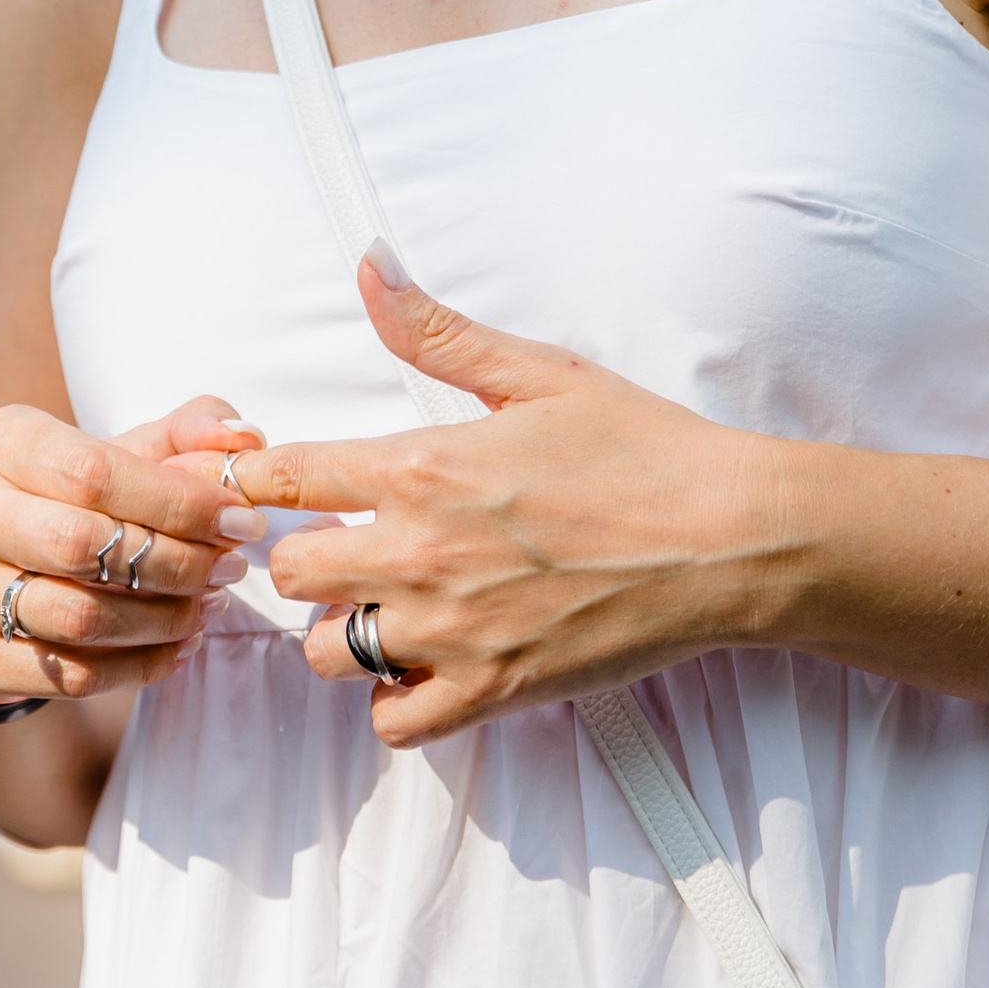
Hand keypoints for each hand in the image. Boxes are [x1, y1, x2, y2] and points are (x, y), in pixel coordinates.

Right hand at [0, 394, 266, 707]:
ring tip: (210, 605)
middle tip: (230, 568)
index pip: (95, 473)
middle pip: (83, 546)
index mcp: (1, 444)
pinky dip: (141, 665)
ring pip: (80, 618)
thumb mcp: (120, 451)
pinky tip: (180, 644)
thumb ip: (184, 435)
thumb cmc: (72, 497)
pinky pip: (74, 675)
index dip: (179, 502)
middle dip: (178, 562)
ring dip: (165, 618)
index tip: (241, 520)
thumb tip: (243, 438)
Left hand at [232, 255, 768, 744]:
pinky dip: (396, 699)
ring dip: (344, 629)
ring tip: (386, 604)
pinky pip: (393, 723)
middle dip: (307, 552)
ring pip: (328, 653)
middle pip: (291, 572)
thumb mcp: (538, 373)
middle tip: (347, 540)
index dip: (260, 479)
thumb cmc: (645, 450)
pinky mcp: (492, 691)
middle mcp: (422, 554)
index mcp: (423, 467)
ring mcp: (454, 633)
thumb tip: (369, 265)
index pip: (287, 477)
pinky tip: (427, 661)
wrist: (729, 539)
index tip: (264, 484)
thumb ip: (437, 328)